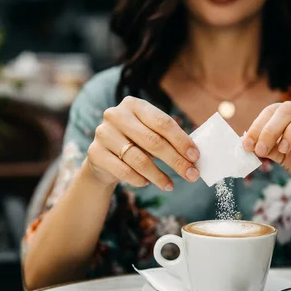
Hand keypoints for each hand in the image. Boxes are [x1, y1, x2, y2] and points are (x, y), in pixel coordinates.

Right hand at [85, 96, 199, 190]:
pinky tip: (148, 183)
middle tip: (191, 175)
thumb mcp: (150, 134)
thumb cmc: (134, 143)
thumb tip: (194, 157)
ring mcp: (103, 133)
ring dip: (158, 175)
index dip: (181, 140)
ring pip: (139, 159)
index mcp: (134, 105)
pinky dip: (139, 180)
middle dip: (176, 161)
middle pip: (153, 141)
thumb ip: (169, 139)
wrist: (103, 157)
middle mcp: (116, 115)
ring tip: (170, 185)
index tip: (195, 157)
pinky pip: (123, 171)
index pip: (163, 122)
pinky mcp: (95, 153)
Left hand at [243, 101, 290, 191]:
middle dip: (271, 129)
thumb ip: (267, 149)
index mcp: (289, 115)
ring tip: (284, 149)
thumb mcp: (280, 157)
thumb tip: (247, 145)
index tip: (247, 145)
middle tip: (261, 149)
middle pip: (288, 108)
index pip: (271, 111)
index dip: (257, 126)